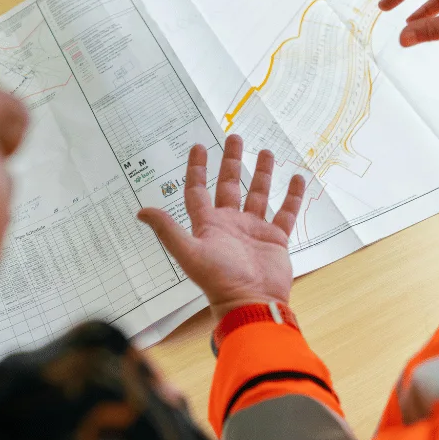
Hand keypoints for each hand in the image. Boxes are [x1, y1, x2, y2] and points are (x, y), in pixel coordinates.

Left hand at [137, 135, 304, 321]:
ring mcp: (254, 230)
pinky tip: (298, 178)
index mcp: (208, 225)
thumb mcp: (189, 252)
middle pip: (229, 185)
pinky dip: (292, 196)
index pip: (198, 191)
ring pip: (258, 194)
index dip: (196, 169)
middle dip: (231, 161)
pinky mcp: (275, 238)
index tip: (199, 146)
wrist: (251, 302)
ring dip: (262, 173)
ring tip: (267, 151)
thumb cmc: (219, 278)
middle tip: (235, 137)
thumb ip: (168, 230)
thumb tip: (141, 211)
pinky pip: (286, 212)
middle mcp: (230, 224)